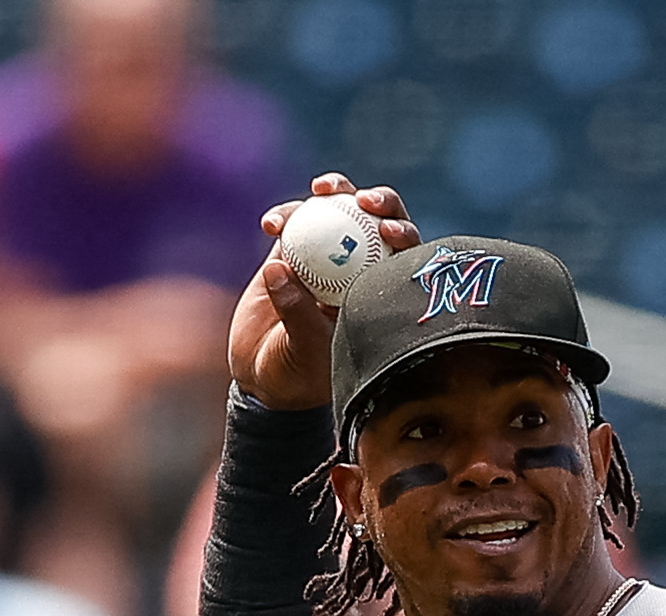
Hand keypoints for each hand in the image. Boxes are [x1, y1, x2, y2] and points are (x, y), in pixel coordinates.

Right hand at [227, 176, 416, 411]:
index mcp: (379, 294)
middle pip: (380, 223)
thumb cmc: (297, 372)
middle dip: (379, 202)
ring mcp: (327, 256)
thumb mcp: (304, 349)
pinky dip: (285, 217)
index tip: (389, 232)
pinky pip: (293, 221)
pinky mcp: (294, 250)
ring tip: (321, 190)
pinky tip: (272, 225)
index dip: (404, 235)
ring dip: (335, 191)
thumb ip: (297, 311)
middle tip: (363, 201)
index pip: (405, 257)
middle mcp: (360, 268)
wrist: (261, 375)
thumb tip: (280, 267)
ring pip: (340, 210)